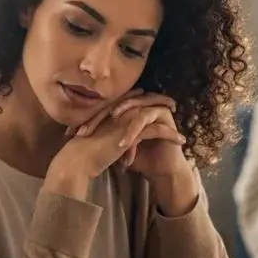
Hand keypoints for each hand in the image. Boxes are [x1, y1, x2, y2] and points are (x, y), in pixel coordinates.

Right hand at [48, 94, 184, 198]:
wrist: (76, 160)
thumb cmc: (81, 152)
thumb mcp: (95, 138)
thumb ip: (104, 132)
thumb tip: (109, 137)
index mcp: (108, 109)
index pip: (129, 98)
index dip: (143, 98)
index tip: (153, 100)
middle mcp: (118, 110)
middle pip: (144, 100)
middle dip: (159, 100)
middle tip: (172, 103)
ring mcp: (125, 120)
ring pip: (154, 113)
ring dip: (169, 118)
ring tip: (178, 119)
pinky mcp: (131, 132)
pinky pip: (157, 130)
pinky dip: (170, 134)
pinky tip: (180, 140)